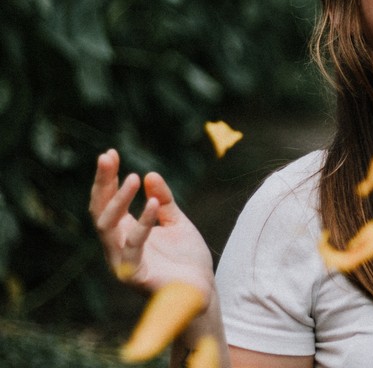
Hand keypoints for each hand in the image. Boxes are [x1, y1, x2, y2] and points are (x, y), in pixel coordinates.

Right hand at [89, 149, 213, 297]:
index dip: (106, 179)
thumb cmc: (185, 258)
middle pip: (100, 211)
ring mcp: (122, 261)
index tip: (109, 154)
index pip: (107, 202)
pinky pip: (133, 247)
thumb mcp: (177, 221)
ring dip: (118, 201)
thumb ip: (164, 200)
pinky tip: (153, 204)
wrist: (202, 290)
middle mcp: (117, 246)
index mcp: (124, 232)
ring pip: (107, 228)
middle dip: (102, 183)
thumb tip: (151, 174)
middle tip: (107, 157)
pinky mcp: (135, 275)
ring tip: (134, 177)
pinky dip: (142, 224)